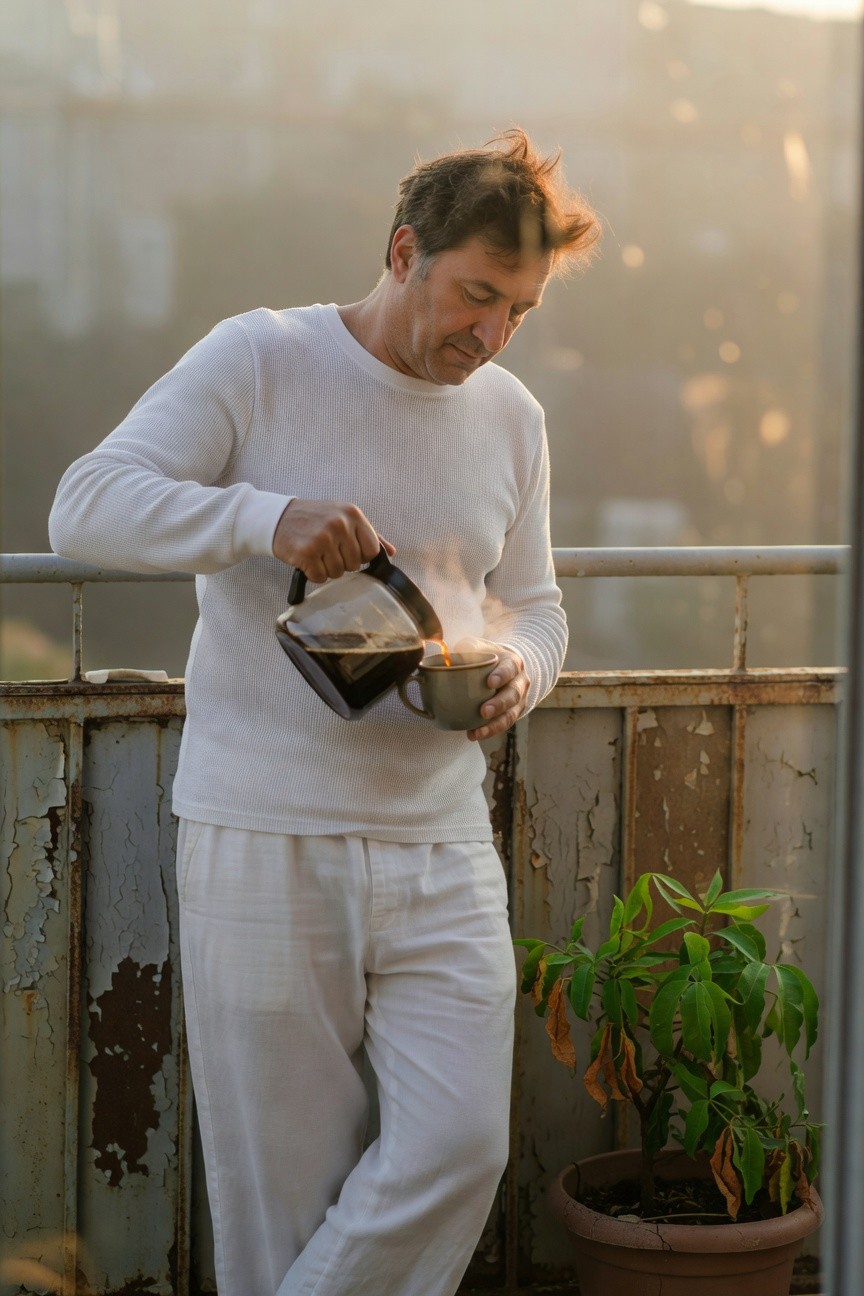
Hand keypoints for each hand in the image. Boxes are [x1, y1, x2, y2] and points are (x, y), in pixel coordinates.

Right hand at [272, 499, 394, 583]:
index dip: (361, 556)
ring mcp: (323, 538)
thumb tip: (391, 552)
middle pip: (355, 564)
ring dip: (326, 569)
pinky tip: (307, 560)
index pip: (372, 550)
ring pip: (338, 573)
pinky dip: (313, 573)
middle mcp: (339, 524)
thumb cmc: (314, 519)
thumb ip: (369, 534)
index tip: (348, 551)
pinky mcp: (307, 553)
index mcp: (353, 514)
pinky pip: (320, 577)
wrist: (278, 518)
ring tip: (316, 553)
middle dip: (342, 563)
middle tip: (327, 550)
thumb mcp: (343, 517)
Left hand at [466, 645, 529, 742]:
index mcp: (512, 663)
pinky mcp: (511, 714)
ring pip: (510, 715)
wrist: (503, 667)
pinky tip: (473, 734)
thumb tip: (445, 655)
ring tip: (478, 731)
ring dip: (494, 725)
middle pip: (513, 695)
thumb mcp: (476, 646)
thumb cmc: (487, 656)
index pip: (510, 668)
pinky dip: (489, 731)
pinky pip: (502, 725)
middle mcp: (519, 683)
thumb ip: (464, 649)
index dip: (503, 675)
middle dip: (499, 704)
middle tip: (484, 711)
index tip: (490, 682)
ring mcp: (518, 701)